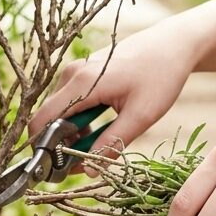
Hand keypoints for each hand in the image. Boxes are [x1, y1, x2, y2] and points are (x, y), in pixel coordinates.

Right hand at [27, 22, 199, 172]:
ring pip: (60, 111)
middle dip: (62, 144)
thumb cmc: (161, 76)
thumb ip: (112, 143)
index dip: (44, 149)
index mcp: (82, 84)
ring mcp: (77, 70)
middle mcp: (72, 74)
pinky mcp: (84, 71)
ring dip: (72, 133)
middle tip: (85, 163)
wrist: (173, 44)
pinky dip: (79, 120)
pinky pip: (70, 101)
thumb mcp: (141, 116)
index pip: (41, 121)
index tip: (61, 169)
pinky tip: (99, 127)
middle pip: (48, 118)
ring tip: (97, 145)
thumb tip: (88, 171)